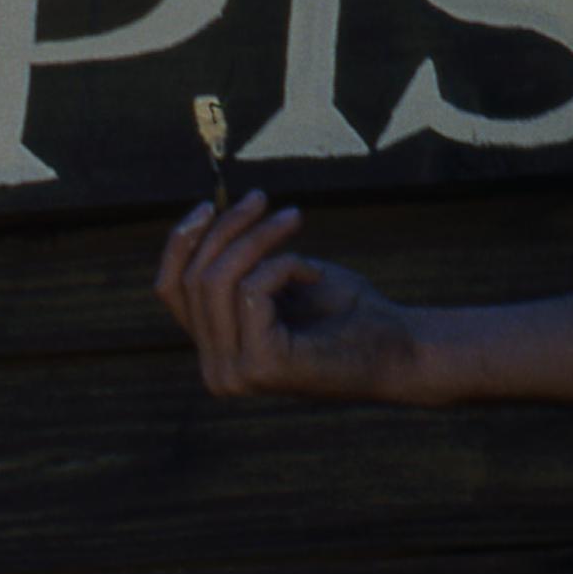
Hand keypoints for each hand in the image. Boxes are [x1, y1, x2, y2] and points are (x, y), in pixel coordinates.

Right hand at [154, 192, 422, 402]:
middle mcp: (217, 372)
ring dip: (258, 238)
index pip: (170, 289)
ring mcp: (236, 373)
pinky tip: (316, 274)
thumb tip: (205, 220)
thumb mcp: (281, 280)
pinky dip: (285, 265)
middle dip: (228, 229)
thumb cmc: (348, 313)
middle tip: (264, 200)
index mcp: (215, 355)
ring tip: (293, 220)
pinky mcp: (262, 364)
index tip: (210, 204)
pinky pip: (252, 290)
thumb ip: (238, 266)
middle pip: (193, 279)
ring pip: (218, 281)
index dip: (182, 242)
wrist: (402, 349)